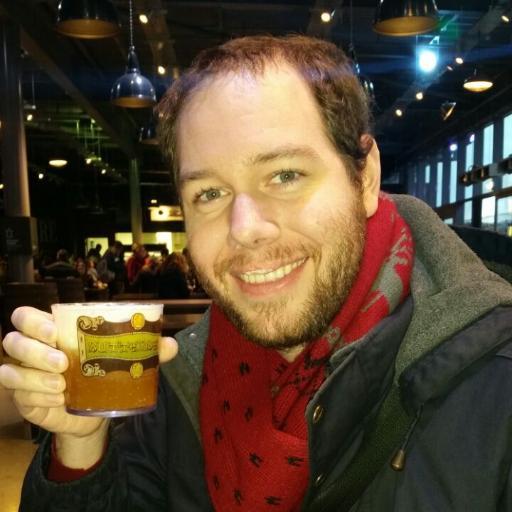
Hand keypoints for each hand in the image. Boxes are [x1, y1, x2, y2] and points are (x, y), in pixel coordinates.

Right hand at [0, 306, 177, 437]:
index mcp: (54, 332)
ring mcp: (26, 376)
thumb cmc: (104, 375)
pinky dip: (36, 396)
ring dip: (35, 377)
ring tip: (62, 384)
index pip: (26, 317)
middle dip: (34, 349)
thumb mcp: (124, 360)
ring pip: (10, 369)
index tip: (55, 332)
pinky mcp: (24, 400)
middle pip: (12, 340)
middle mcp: (34, 351)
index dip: (33, 321)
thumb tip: (170, 345)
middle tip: (62, 361)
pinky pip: (18, 395)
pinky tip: (58, 399)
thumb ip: (146, 350)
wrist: (96, 413)